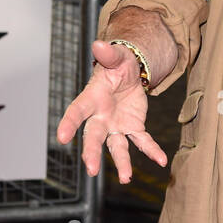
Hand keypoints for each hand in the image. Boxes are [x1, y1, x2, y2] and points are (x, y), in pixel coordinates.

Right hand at [56, 39, 168, 182]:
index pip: (77, 111)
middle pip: (93, 136)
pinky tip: (161, 160)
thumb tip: (99, 44)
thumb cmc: (118, 64)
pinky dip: (151, 150)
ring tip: (126, 178)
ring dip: (121, 162)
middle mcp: (101, 116)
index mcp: (92, 98)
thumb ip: (108, 55)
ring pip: (116, 146)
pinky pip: (142, 141)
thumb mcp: (116, 57)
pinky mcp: (133, 127)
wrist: (131, 72)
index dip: (69, 124)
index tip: (62, 138)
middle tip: (91, 170)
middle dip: (91, 153)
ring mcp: (116, 124)